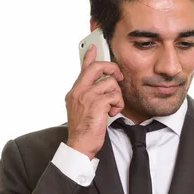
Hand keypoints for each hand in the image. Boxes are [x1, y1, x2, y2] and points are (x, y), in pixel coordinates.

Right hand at [65, 44, 124, 158]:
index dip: (89, 56)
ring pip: (111, 83)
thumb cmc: (83, 130)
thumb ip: (87, 96)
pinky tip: (112, 113)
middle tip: (118, 77)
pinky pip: (115, 96)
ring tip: (112, 108)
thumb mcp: (81, 110)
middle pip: (98, 68)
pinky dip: (117, 105)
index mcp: (75, 92)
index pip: (83, 69)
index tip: (94, 48)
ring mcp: (87, 96)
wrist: (79, 145)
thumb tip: (98, 88)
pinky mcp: (97, 103)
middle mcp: (79, 91)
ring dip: (117, 96)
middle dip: (112, 69)